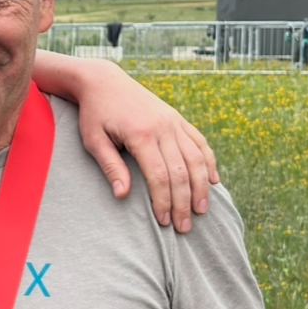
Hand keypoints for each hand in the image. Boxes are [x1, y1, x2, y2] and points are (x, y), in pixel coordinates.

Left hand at [75, 61, 217, 232]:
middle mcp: (163, 128)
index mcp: (141, 135)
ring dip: (202, 187)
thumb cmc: (94, 114)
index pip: (159, 176)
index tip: (163, 222)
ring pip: (197, 158)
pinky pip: (200, 142)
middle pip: (182, 172)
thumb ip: (110, 167)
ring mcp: (173, 122)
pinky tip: (214, 181)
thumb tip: (123, 196)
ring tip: (201, 210)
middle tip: (184, 227)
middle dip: (184, 202)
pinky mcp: (177, 119)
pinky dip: (209, 162)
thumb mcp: (93, 140)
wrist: (104, 81)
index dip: (164, 201)